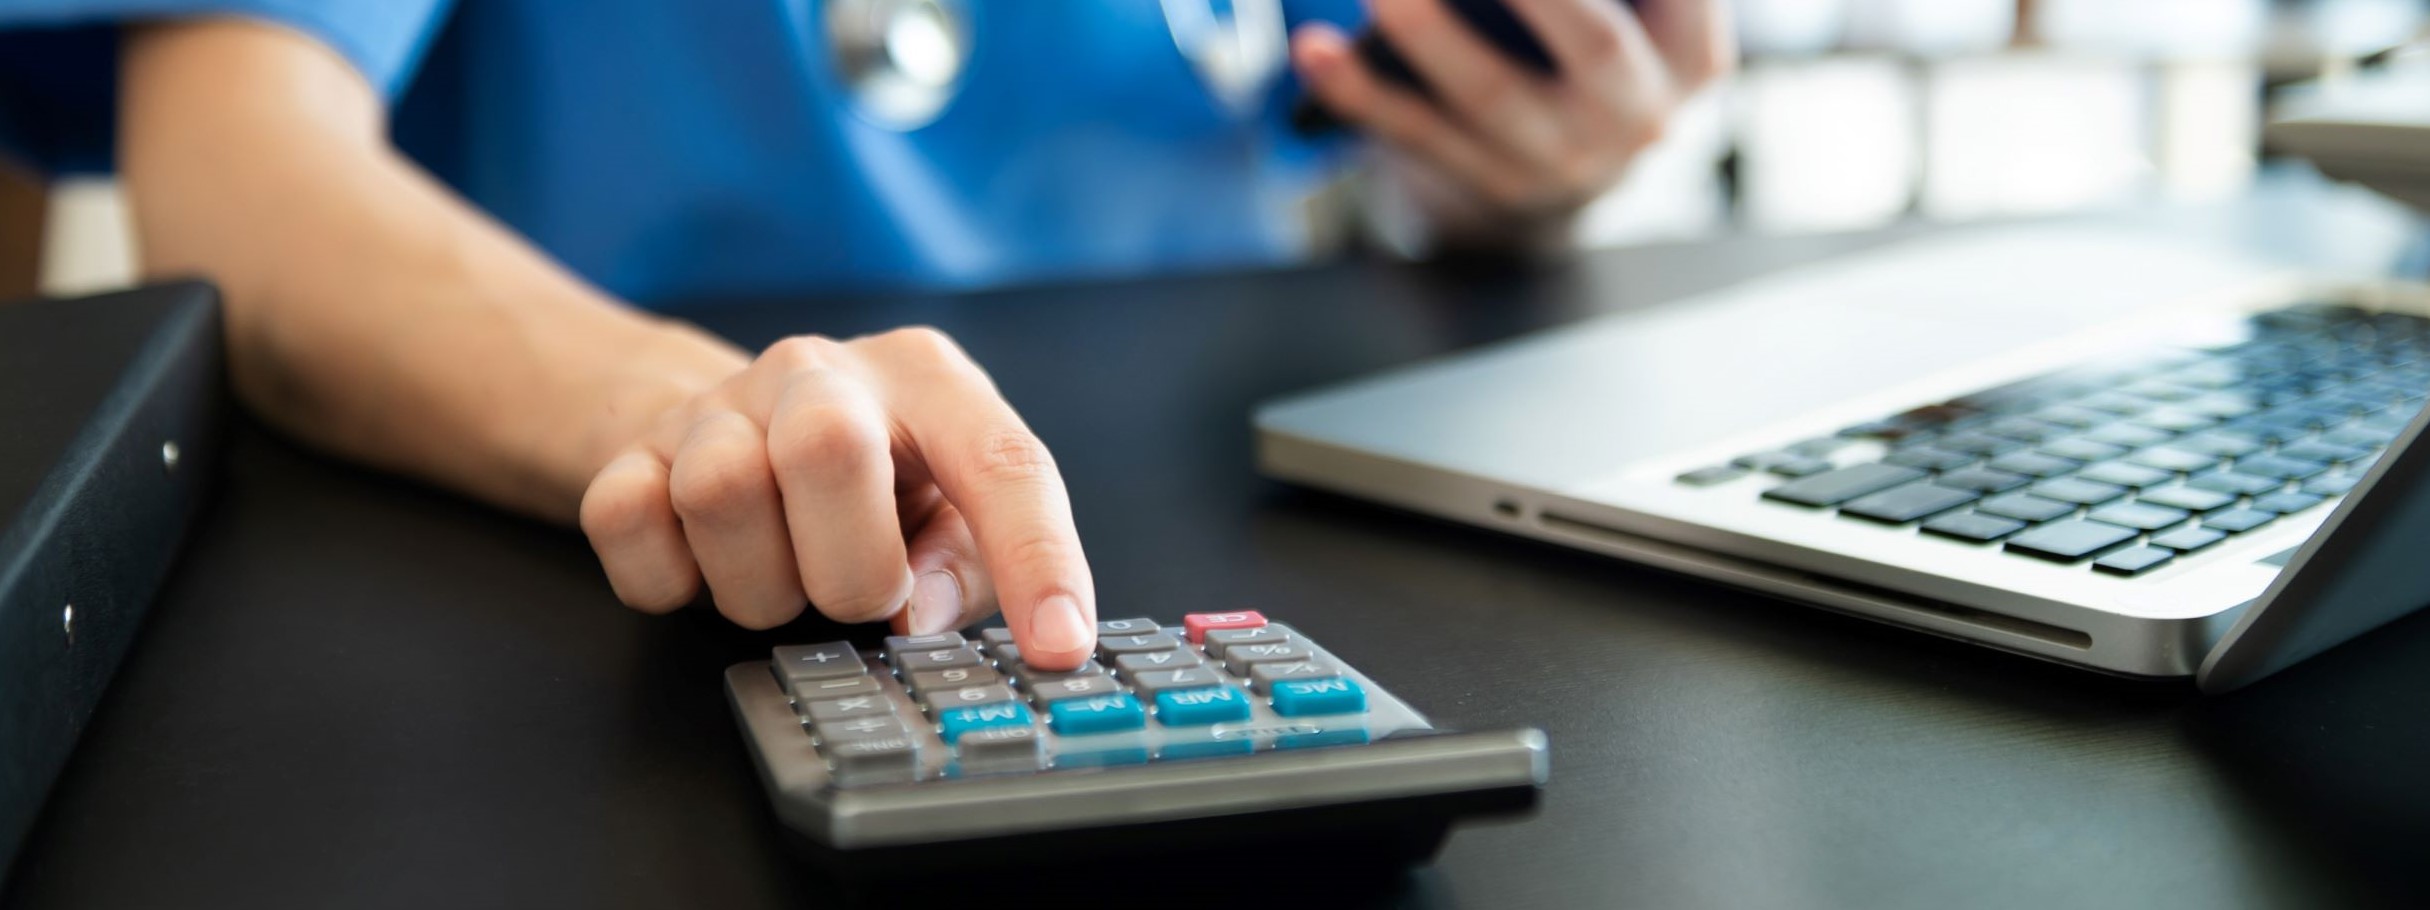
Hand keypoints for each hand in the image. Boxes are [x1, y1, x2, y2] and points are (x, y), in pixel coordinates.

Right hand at [577, 328, 1098, 667]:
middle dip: (850, 565)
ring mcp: (717, 403)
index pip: (1002, 463)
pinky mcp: (629, 448)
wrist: (735, 420)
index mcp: (928, 380)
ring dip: (759, 584)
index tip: (1056, 645)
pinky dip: (669, 580)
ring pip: (719, 494)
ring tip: (784, 575)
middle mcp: (821, 371)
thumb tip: (921, 615)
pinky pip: (626, 523)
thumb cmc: (875, 481)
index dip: (1036, 560)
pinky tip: (706, 566)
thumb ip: (967, 566)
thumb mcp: (951, 513)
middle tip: (858, 595)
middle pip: (827, 449)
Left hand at [1291, 0, 1734, 233]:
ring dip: (1426, 33)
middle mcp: (1639, 112)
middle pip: (1590, 41)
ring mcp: (1564, 159)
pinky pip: (1418, 134)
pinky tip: (1314, 49)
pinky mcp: (1494, 181)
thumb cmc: (1601, 41)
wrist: (1585, 155)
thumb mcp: (1639, 14)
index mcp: (1692, 51)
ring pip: (1490, 94)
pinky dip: (1359, 91)